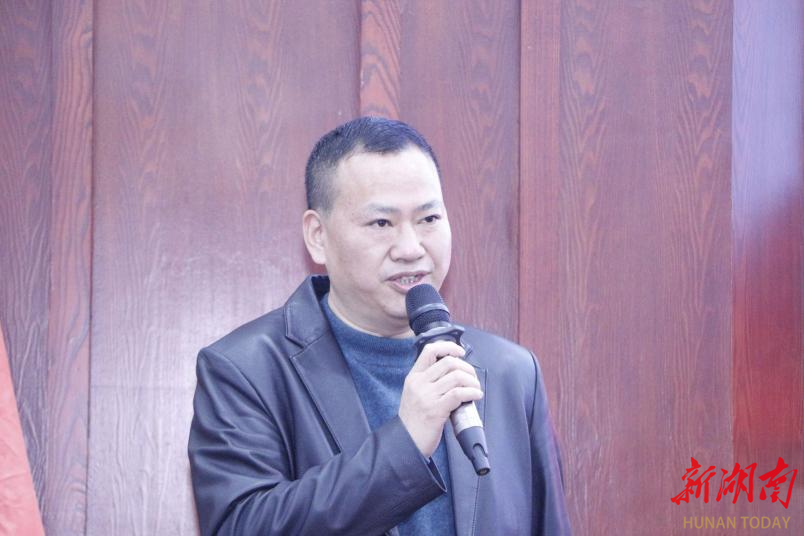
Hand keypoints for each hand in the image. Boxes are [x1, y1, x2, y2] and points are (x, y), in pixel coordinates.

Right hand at [398, 340, 482, 457]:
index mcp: (413, 377)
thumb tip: (455, 374)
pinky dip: (472, 392)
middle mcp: (419, 384)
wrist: (405, 443)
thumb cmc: (414, 421)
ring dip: (472, 381)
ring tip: (475, 388)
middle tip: (472, 378)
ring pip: (456, 377)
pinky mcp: (435, 410)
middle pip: (448, 362)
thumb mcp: (414, 395)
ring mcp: (426, 396)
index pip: (430, 350)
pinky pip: (459, 393)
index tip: (460, 352)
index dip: (449, 347)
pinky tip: (476, 396)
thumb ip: (429, 382)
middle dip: (467, 368)